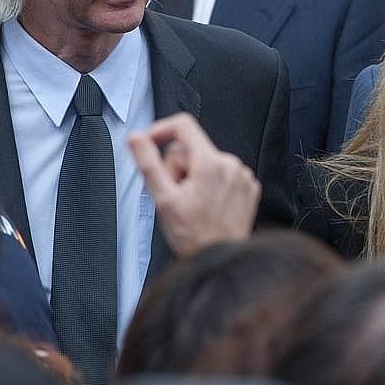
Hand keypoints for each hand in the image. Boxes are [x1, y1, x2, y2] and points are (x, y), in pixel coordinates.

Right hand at [128, 113, 260, 256]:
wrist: (220, 259)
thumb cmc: (193, 236)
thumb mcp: (163, 199)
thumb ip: (148, 162)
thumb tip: (136, 138)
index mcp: (210, 163)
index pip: (183, 125)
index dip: (161, 130)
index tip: (150, 143)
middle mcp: (231, 164)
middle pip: (193, 148)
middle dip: (179, 167)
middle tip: (176, 195)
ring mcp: (242, 176)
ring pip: (207, 161)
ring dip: (195, 178)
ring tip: (193, 204)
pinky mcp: (249, 187)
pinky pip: (223, 174)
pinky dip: (212, 185)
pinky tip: (208, 206)